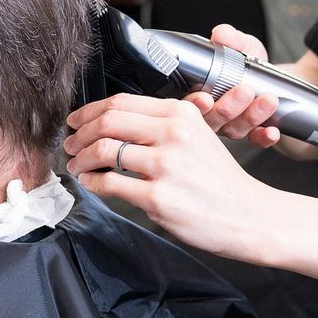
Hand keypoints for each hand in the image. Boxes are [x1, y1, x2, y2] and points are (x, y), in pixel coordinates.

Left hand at [64, 91, 298, 261]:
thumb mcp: (198, 136)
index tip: (76, 121)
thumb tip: (113, 121)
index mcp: (180, 113)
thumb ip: (162, 124)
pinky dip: (93, 183)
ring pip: (103, 151)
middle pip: (107, 122)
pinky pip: (110, 184)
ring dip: (81, 159)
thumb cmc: (219, 179)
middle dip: (79, 134)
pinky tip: (93, 183)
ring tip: (77, 166)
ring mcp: (165, 166)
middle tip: (70, 145)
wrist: (247, 215)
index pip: (120, 102)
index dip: (89, 111)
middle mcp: (173, 134)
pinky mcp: (158, 198)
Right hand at [198, 25, 284, 149]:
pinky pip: (256, 140)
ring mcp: (232, 127)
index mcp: (201, 94)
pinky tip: (272, 131)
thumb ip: (231, 40)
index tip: (204, 98)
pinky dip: (264, 136)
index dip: (195, 104)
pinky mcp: (253, 135)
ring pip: (234, 130)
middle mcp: (213, 115)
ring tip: (268, 100)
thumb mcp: (243, 47)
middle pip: (212, 120)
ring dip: (251, 117)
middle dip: (227, 108)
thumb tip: (220, 34)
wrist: (274, 79)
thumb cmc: (250, 64)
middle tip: (244, 91)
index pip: (189, 105)